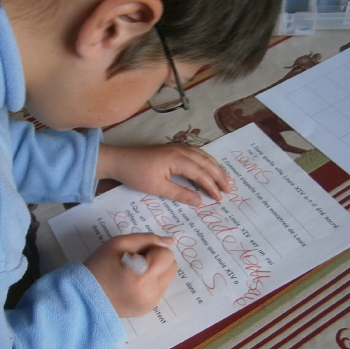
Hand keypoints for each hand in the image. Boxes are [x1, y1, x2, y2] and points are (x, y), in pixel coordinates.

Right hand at [84, 233, 176, 317]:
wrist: (84, 297)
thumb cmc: (99, 266)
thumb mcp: (118, 243)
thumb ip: (147, 239)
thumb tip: (170, 241)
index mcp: (143, 275)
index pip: (166, 254)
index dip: (151, 250)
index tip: (134, 254)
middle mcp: (151, 292)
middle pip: (171, 266)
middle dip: (157, 260)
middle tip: (135, 262)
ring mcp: (151, 303)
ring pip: (168, 278)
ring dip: (155, 272)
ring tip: (133, 273)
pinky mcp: (149, 309)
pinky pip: (160, 289)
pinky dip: (150, 283)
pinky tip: (133, 284)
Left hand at [96, 143, 230, 205]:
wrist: (119, 159)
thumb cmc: (135, 174)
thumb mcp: (157, 188)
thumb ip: (179, 194)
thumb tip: (199, 202)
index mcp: (176, 158)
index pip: (200, 173)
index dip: (212, 186)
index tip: (220, 198)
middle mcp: (180, 149)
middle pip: (206, 162)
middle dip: (219, 176)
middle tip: (230, 189)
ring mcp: (177, 147)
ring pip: (203, 156)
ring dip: (215, 167)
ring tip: (226, 179)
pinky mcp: (173, 148)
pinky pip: (196, 152)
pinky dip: (206, 160)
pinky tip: (210, 166)